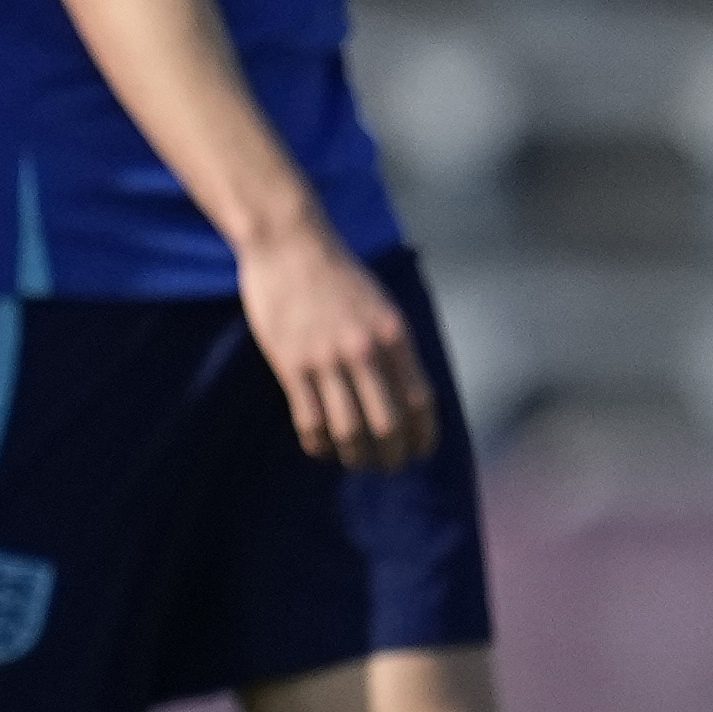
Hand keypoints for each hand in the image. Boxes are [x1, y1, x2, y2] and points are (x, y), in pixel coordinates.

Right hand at [239, 225, 437, 470]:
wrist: (289, 243)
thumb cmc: (337, 274)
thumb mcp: (381, 305)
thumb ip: (393, 346)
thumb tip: (403, 393)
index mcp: (395, 336)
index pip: (420, 403)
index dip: (423, 437)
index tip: (419, 453)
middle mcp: (366, 351)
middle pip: (387, 425)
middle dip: (391, 456)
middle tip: (387, 468)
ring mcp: (326, 359)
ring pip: (348, 430)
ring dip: (355, 456)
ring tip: (355, 463)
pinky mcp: (291, 364)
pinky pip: (309, 420)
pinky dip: (318, 444)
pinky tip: (320, 449)